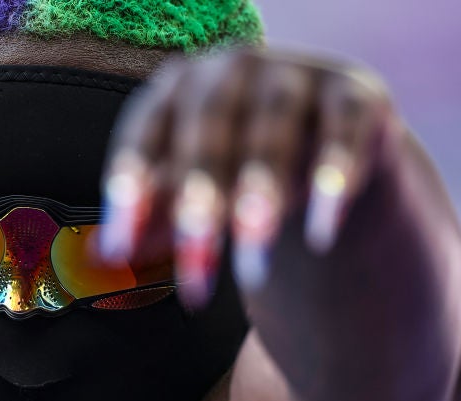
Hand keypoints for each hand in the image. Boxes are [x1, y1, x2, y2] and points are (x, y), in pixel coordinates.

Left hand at [99, 49, 395, 306]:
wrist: (328, 139)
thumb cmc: (235, 165)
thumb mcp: (190, 191)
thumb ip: (153, 217)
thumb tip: (109, 254)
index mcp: (174, 90)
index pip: (143, 134)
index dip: (131, 189)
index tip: (122, 246)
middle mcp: (229, 69)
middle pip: (208, 131)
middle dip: (201, 202)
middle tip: (196, 269)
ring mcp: (293, 73)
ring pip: (272, 129)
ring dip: (262, 197)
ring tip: (252, 267)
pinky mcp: (353, 93)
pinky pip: (342, 132)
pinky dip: (333, 181)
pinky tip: (321, 235)